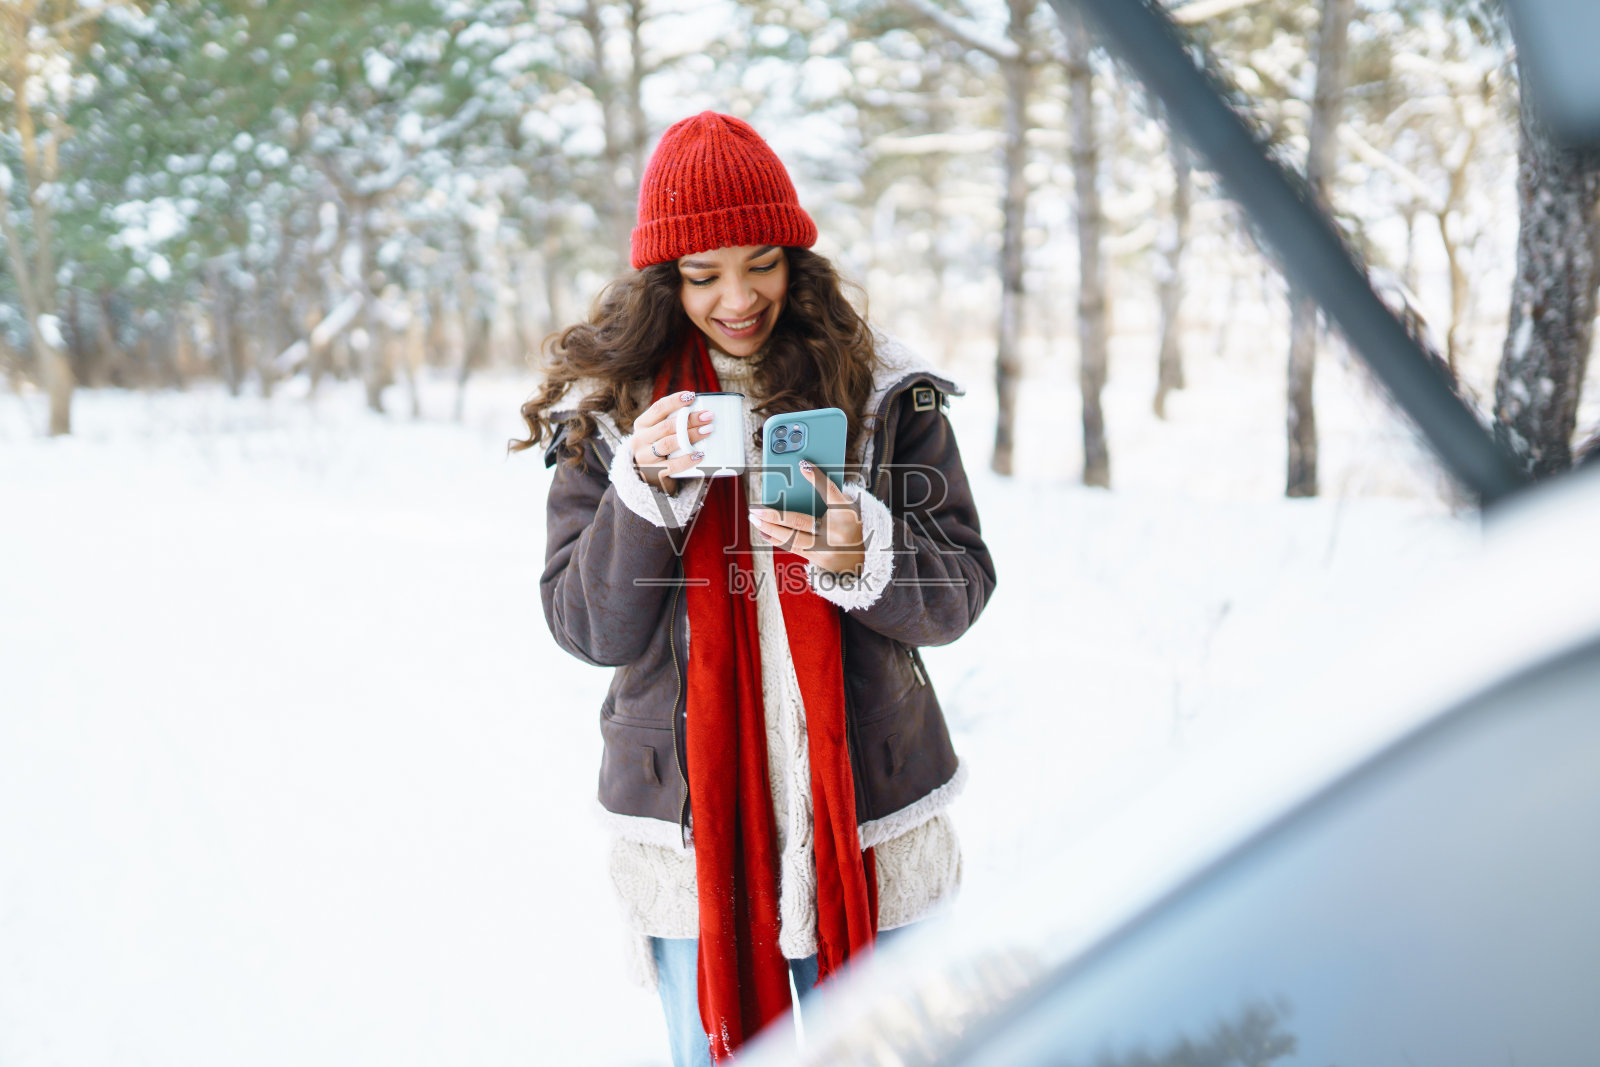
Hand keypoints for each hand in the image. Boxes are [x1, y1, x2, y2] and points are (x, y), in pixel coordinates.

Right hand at [632, 390, 715, 492]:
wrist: (644, 477)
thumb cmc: (656, 449)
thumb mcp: (657, 434)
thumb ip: (671, 423)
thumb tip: (699, 411)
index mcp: (641, 425)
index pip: (658, 408)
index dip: (675, 401)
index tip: (691, 396)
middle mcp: (640, 440)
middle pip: (666, 426)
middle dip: (689, 419)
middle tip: (708, 416)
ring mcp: (645, 458)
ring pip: (668, 444)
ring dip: (690, 436)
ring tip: (707, 431)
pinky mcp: (653, 473)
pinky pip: (672, 465)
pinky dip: (687, 459)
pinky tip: (700, 454)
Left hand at [747, 460, 863, 575]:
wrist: (863, 555)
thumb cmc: (849, 523)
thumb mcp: (846, 505)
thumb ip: (827, 491)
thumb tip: (802, 471)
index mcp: (847, 513)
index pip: (831, 491)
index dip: (817, 478)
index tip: (803, 464)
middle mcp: (836, 532)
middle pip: (801, 522)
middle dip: (775, 515)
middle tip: (755, 509)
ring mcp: (826, 549)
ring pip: (793, 538)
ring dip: (770, 529)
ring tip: (754, 519)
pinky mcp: (819, 559)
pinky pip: (793, 548)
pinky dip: (776, 539)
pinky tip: (764, 531)